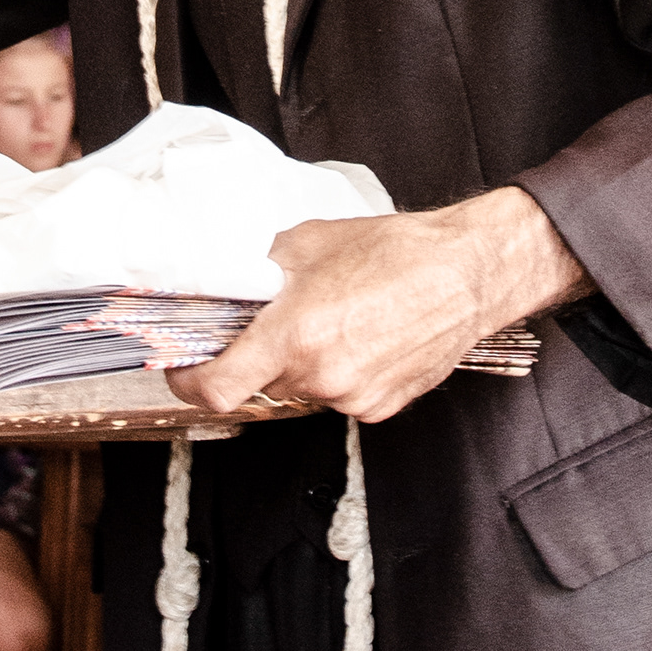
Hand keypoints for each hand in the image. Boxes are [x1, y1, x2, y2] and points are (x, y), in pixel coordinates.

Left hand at [167, 185, 586, 424]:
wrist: (468, 271)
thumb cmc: (396, 250)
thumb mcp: (308, 243)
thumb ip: (259, 272)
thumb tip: (228, 286)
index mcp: (295, 334)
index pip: (216, 388)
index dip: (188, 383)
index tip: (183, 370)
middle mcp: (321, 375)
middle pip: (260, 384)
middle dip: (257, 357)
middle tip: (273, 321)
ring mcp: (353, 397)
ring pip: (301, 390)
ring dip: (301, 364)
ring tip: (335, 319)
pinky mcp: (381, 407)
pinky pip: (338, 396)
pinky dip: (337, 372)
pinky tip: (362, 336)